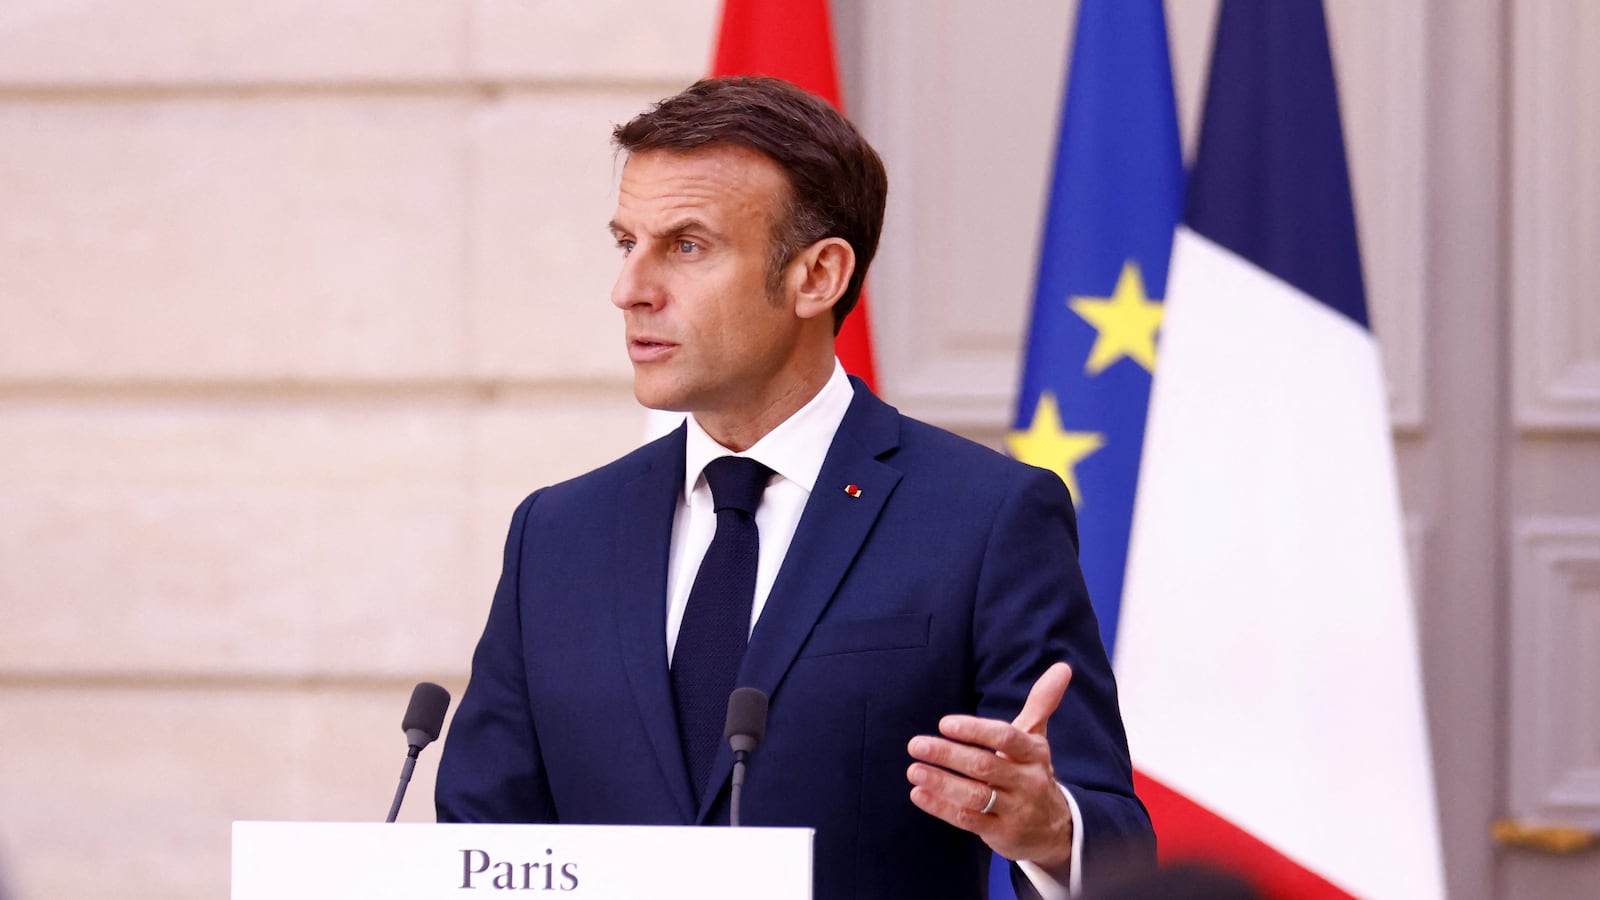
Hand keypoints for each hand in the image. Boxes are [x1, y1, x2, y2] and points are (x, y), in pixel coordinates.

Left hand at [905, 662, 1075, 872]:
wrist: (1055, 828)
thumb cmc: (1033, 773)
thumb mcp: (1038, 739)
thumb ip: (1042, 702)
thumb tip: (1062, 667)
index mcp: (1033, 753)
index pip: (1006, 738)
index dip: (976, 730)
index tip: (945, 723)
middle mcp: (1026, 781)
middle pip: (985, 766)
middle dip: (948, 755)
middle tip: (915, 744)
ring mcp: (1014, 809)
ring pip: (974, 796)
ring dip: (941, 783)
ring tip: (913, 770)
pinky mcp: (1000, 833)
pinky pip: (968, 819)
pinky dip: (941, 808)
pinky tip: (918, 794)